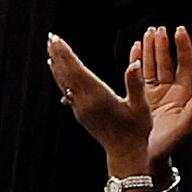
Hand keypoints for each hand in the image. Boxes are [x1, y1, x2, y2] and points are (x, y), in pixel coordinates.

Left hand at [44, 23, 191, 177]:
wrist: (125, 154)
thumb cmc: (137, 131)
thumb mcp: (141, 107)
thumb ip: (135, 84)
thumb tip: (134, 63)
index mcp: (98, 97)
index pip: (77, 71)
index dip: (66, 54)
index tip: (57, 39)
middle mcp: (84, 102)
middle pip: (67, 74)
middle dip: (58, 54)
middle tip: (50, 37)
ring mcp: (80, 109)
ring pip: (64, 83)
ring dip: (57, 64)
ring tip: (50, 49)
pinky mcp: (80, 113)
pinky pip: (66, 91)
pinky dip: (60, 78)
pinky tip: (58, 71)